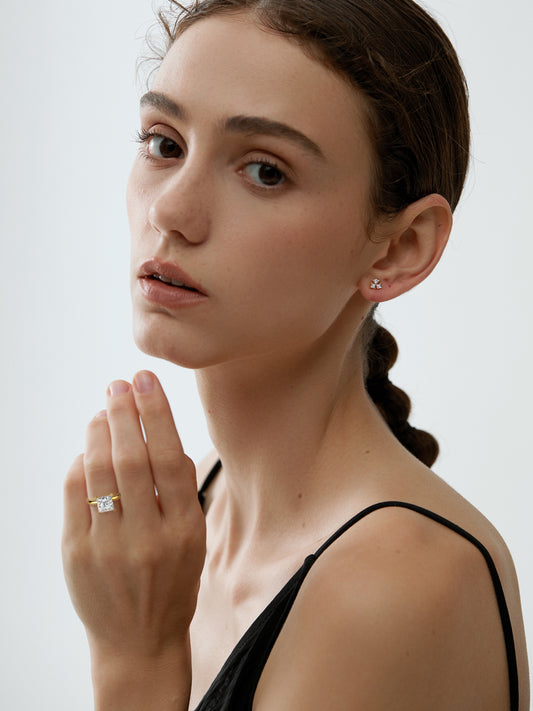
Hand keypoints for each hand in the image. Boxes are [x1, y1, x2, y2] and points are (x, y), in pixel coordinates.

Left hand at [62, 371, 205, 667]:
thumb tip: (157, 434)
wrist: (139, 640)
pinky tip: (88, 450)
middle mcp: (148, 538)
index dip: (156, 414)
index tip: (146, 381)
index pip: (169, 459)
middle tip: (119, 384)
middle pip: (131, 459)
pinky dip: (81, 464)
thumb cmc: (173, 581)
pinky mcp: (77, 554)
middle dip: (124, 413)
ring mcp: (109, 547)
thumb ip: (181, 489)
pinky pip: (75, 495)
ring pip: (99, 472)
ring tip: (103, 410)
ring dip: (99, 432)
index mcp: (185, 530)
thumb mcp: (194, 538)